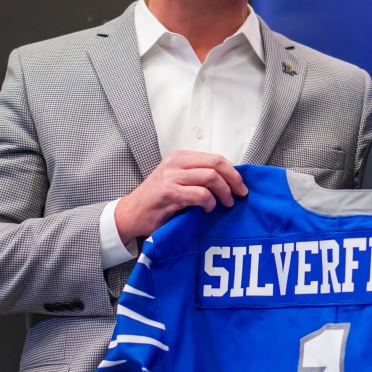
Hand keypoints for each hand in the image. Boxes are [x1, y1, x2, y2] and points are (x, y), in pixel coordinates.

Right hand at [115, 151, 246, 243]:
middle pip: (217, 164)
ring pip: (211, 177)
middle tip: (240, 194)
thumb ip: (198, 176)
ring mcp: (172, 177)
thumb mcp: (178, 180)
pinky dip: (209, 203)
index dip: (233, 172)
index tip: (241, 185)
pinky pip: (200, 194)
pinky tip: (207, 210)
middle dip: (233, 180)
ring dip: (224, 193)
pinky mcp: (169, 193)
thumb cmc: (158, 200)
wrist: (131, 214)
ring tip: (226, 204)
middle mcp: (176, 163)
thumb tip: (230, 181)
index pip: (215, 158)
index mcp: (181, 157)